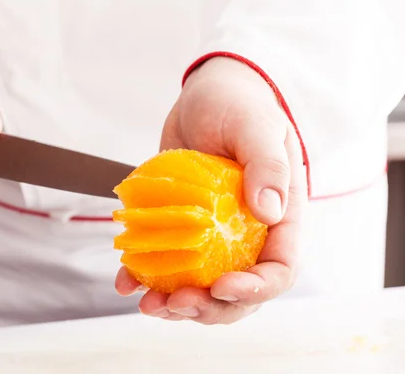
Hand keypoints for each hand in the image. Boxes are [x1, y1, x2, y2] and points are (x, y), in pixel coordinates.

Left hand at [116, 57, 306, 323]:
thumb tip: (270, 211)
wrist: (206, 97)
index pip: (278, 269)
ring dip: (175, 304)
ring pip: (201, 287)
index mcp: (279, 220)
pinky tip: (125, 281)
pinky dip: (145, 278)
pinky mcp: (180, 229)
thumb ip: (267, 165)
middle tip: (177, 303)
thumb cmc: (240, 106)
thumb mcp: (257, 126)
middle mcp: (246, 236)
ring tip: (147, 303)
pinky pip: (166, 264)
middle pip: (237, 292)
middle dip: (209, 307)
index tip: (222, 287)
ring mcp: (211, 237)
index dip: (255, 289)